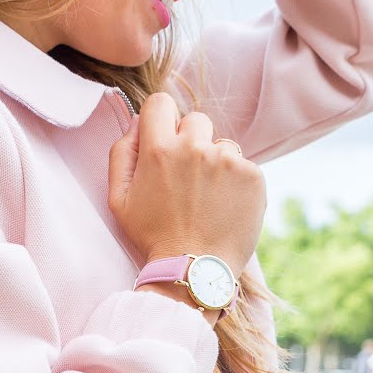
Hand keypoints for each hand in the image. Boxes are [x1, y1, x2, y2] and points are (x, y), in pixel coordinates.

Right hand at [108, 92, 266, 275]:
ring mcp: (227, 160)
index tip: (165, 139)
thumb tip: (136, 122)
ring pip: (221, 144)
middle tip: (187, 177)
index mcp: (159, 149)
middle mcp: (194, 148)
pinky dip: (236, 182)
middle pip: (195, 119)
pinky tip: (225, 206)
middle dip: (191, 141)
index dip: (161, 119)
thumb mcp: (119, 198)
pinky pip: (243, 165)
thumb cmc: (153, 236)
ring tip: (207, 198)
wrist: (194, 270)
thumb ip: (121, 153)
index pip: (160, 102)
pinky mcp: (252, 175)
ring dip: (215, 163)